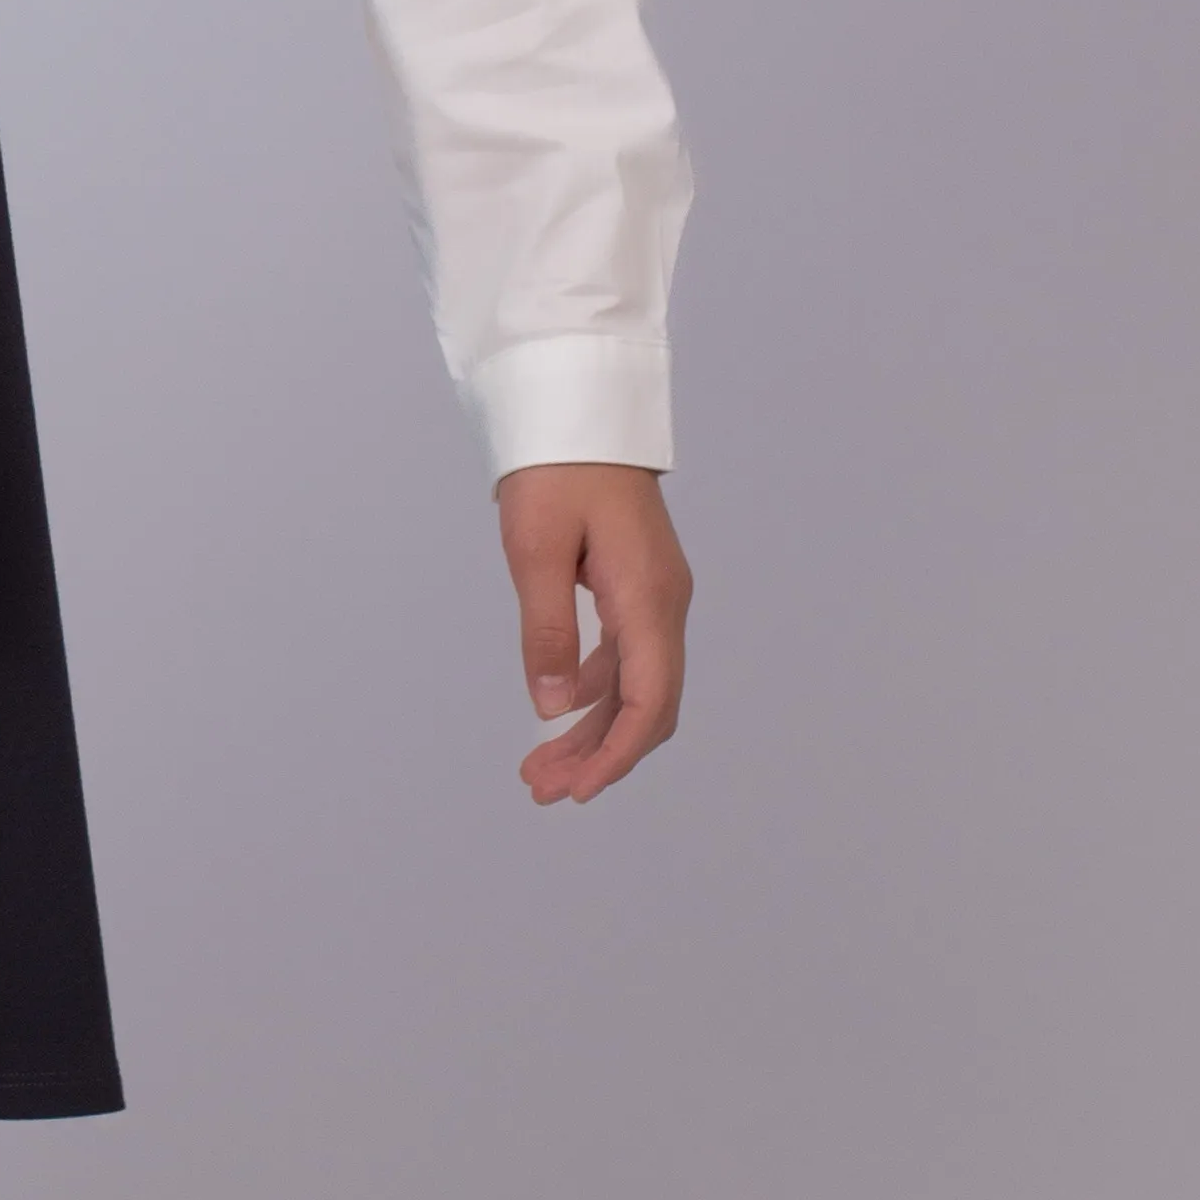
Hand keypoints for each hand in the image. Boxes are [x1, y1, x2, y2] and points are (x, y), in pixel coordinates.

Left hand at [497, 462, 690, 804]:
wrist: (578, 408)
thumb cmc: (556, 469)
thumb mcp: (535, 550)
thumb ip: (546, 631)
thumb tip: (551, 706)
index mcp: (648, 597)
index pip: (648, 700)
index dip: (617, 754)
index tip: (578, 791)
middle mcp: (664, 603)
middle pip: (646, 704)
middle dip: (600, 754)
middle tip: (542, 789)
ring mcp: (655, 595)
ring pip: (635, 684)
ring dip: (593, 730)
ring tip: (540, 766)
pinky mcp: (637, 586)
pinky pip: (626, 656)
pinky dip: (594, 692)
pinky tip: (558, 708)